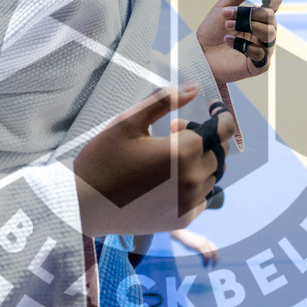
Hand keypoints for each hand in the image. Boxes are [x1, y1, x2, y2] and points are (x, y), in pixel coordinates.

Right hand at [73, 84, 232, 238]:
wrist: (83, 206)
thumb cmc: (102, 159)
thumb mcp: (127, 121)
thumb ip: (163, 101)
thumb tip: (195, 87)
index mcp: (183, 152)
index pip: (222, 129)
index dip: (221, 114)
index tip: (213, 107)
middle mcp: (193, 180)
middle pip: (220, 151)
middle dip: (205, 135)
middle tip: (174, 129)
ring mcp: (189, 203)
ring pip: (214, 174)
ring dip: (200, 159)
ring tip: (168, 154)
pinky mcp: (182, 219)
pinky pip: (203, 196)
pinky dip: (196, 182)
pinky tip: (171, 177)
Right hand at [171, 228, 218, 266]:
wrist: (183, 235)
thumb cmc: (188, 240)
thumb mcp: (196, 245)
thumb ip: (200, 249)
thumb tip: (203, 256)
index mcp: (206, 240)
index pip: (214, 248)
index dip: (215, 255)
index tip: (214, 260)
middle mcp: (206, 242)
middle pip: (214, 251)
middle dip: (215, 259)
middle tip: (214, 265)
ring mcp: (203, 244)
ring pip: (210, 254)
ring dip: (209, 261)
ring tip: (206, 266)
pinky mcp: (199, 247)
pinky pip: (205, 255)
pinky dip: (206, 261)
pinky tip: (204, 264)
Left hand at [196, 0, 280, 83]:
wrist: (198, 54)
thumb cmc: (212, 31)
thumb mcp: (223, 7)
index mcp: (258, 17)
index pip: (274, 3)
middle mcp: (264, 32)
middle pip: (270, 17)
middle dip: (248, 14)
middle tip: (226, 16)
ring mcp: (264, 49)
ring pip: (269, 33)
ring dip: (247, 26)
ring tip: (227, 26)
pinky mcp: (259, 65)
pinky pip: (260, 53)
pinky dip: (243, 45)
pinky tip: (227, 41)